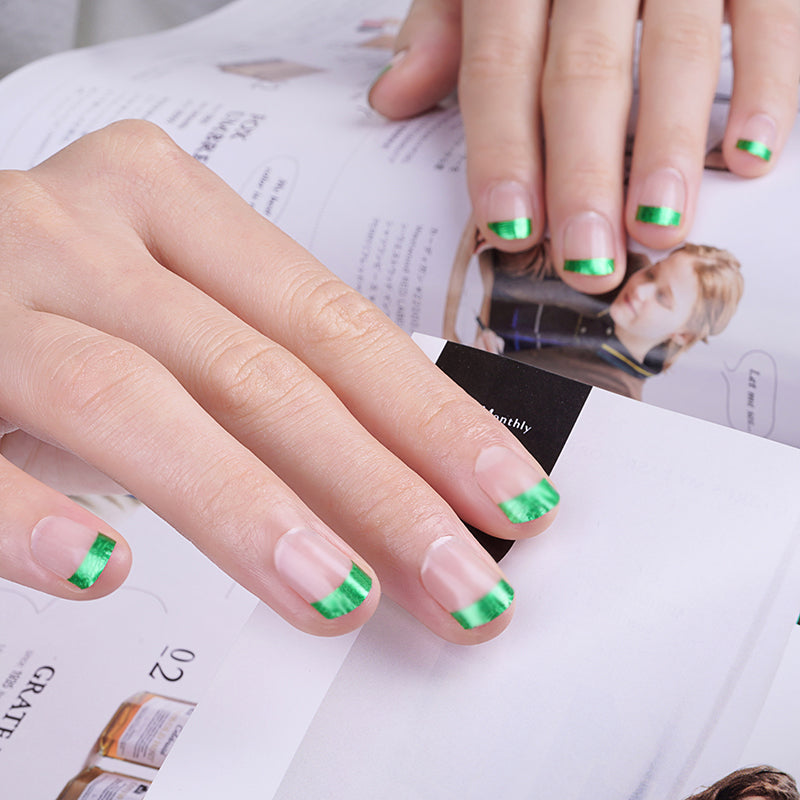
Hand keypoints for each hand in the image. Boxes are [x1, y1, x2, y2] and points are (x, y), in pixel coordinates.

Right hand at [0, 120, 559, 643]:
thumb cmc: (52, 294)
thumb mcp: (168, 303)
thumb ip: (263, 368)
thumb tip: (393, 481)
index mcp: (172, 207)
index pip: (334, 323)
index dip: (432, 418)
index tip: (510, 498)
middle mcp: (88, 233)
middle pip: (263, 371)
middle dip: (378, 490)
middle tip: (462, 583)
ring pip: (140, 402)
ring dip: (249, 509)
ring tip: (337, 598)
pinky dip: (35, 519)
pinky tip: (100, 572)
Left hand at [369, 0, 799, 291]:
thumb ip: (443, 27)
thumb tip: (391, 100)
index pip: (499, 66)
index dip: (502, 152)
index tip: (509, 231)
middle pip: (584, 72)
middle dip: (584, 174)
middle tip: (586, 262)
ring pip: (676, 50)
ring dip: (669, 147)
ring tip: (657, 229)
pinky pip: (771, 17)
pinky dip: (770, 85)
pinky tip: (754, 159)